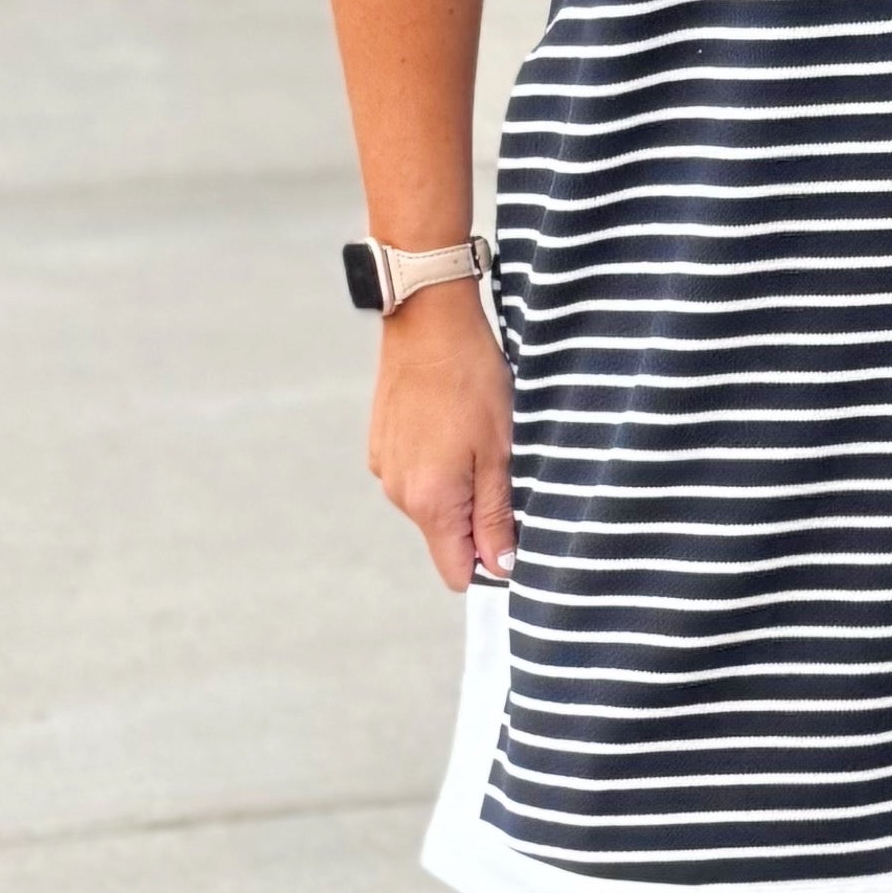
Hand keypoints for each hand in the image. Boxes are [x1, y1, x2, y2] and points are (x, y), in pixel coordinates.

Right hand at [366, 286, 516, 588]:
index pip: (456, 571)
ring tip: (475, 437)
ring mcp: (385, 469)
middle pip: (446, 537)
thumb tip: (500, 566)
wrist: (428, 321)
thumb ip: (496, 515)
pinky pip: (415, 475)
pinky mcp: (380, 445)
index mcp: (429, 502)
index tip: (511, 529)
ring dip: (458, 485)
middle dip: (477, 517)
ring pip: (431, 504)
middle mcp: (398, 493)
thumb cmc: (472, 381)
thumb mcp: (499, 451)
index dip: (489, 560)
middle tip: (500, 465)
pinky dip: (436, 462)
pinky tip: (451, 424)